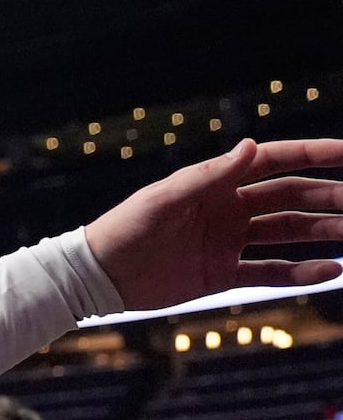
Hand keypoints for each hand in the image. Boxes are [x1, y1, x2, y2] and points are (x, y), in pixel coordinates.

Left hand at [83, 137, 342, 311]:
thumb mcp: (166, 198)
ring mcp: (229, 242)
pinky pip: (271, 273)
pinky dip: (301, 272)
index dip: (315, 155)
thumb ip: (210, 175)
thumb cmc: (126, 227)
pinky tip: (331, 270)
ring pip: (289, 234)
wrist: (101, 274)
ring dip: (324, 232)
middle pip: (292, 198)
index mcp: (217, 184)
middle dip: (330, 196)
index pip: (276, 162)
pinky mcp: (223, 274)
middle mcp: (229, 209)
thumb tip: (251, 144)